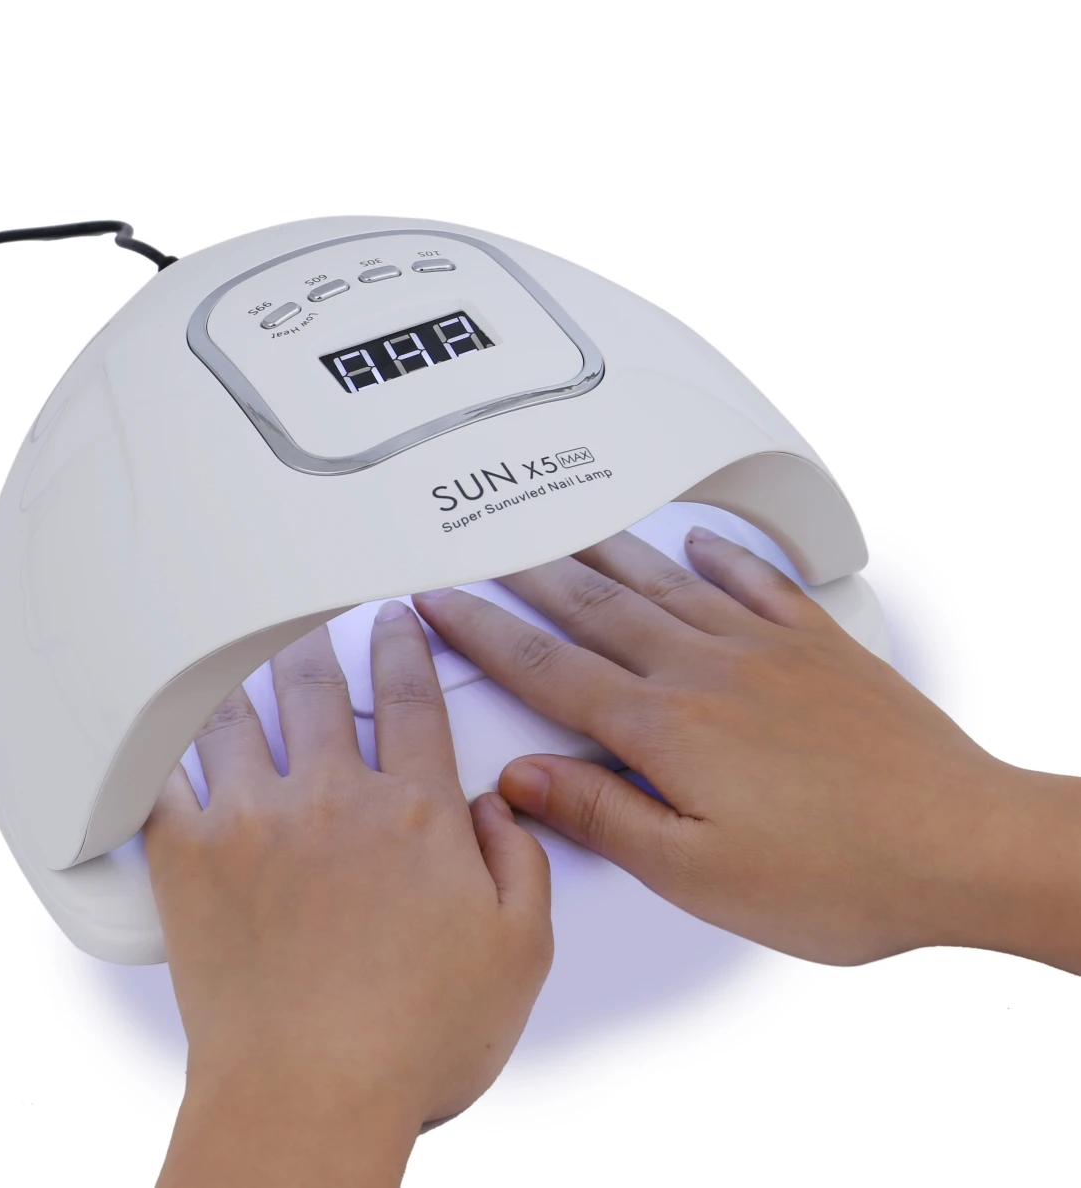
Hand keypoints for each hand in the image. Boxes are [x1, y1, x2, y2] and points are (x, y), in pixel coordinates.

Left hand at [145, 603, 551, 1186]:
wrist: (308, 1100)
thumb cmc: (409, 1040)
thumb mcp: (518, 953)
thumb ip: (521, 863)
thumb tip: (500, 808)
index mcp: (414, 812)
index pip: (412, 698)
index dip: (405, 649)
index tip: (397, 624)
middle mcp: (333, 800)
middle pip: (321, 689)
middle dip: (321, 644)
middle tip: (316, 622)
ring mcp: (255, 821)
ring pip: (240, 713)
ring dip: (244, 674)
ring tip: (239, 651)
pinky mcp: (191, 858)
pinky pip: (163, 775)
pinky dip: (160, 741)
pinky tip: (162, 724)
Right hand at [413, 526, 1080, 970]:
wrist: (961, 843)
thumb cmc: (842, 873)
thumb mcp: (698, 875)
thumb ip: (603, 815)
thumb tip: (525, 779)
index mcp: (667, 727)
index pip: (547, 668)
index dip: (483, 633)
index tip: (444, 606)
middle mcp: (706, 670)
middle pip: (594, 610)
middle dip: (527, 579)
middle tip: (486, 553)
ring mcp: (763, 648)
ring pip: (663, 583)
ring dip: (604, 554)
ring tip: (564, 532)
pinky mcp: (816, 646)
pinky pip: (755, 580)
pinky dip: (721, 554)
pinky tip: (701, 540)